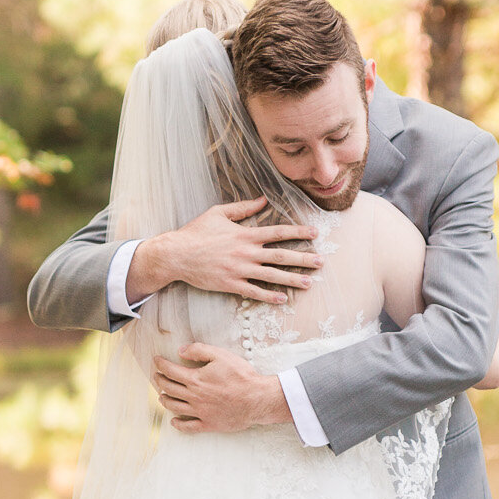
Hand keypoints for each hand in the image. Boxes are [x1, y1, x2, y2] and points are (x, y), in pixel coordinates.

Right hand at [128, 200, 320, 305]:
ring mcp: (239, 270)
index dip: (299, 232)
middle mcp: (246, 253)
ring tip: (310, 282)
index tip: (315, 233)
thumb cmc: (196, 232)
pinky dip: (269, 296)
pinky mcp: (230, 285)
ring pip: (272, 276)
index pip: (279, 232)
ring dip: (293, 279)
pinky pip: (254, 292)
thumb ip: (243, 208)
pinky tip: (282, 299)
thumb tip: (263, 199)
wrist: (176, 254)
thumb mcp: (218, 213)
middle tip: (321, 262)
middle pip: (281, 256)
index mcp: (246, 234)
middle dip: (303, 258)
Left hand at [152, 344, 291, 432]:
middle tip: (157, 376)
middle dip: (160, 381)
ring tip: (161, 396)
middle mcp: (194, 397)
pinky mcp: (209, 424)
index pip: (170, 371)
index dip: (160, 364)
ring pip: (174, 407)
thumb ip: (199, 350)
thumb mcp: (221, 355)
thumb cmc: (241, 376)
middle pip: (169, 389)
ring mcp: (200, 412)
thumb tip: (181, 351)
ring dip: (165, 400)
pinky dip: (178, 424)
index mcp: (195, 379)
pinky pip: (188, 427)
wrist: (257, 399)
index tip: (156, 361)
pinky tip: (174, 422)